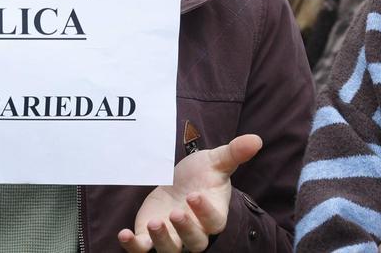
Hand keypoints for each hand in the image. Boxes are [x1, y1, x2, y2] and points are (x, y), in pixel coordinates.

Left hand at [117, 133, 261, 251]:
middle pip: (194, 242)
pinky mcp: (150, 239)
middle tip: (175, 213)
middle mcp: (194, 233)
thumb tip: (256, 139)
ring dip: (161, 240)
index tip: (195, 195)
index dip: (205, 212)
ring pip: (170, 250)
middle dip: (185, 229)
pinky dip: (133, 246)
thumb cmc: (200, 176)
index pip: (213, 221)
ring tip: (154, 222)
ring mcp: (172, 238)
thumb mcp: (216, 162)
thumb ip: (234, 153)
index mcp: (213, 215)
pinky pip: (143, 250)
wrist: (179, 184)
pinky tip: (124, 234)